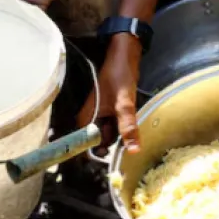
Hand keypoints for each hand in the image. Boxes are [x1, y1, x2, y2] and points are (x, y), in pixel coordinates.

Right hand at [80, 34, 143, 154]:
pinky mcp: (110, 112)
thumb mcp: (124, 103)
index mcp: (86, 120)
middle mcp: (89, 120)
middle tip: (129, 144)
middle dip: (113, 148)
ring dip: (120, 138)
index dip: (98, 158)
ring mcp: (100, 116)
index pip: (85, 150)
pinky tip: (133, 126)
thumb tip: (134, 151)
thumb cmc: (120, 76)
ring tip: (132, 132)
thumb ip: (128, 127)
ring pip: (109, 136)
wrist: (124, 56)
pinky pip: (115, 128)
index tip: (115, 163)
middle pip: (98, 145)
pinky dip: (124, 129)